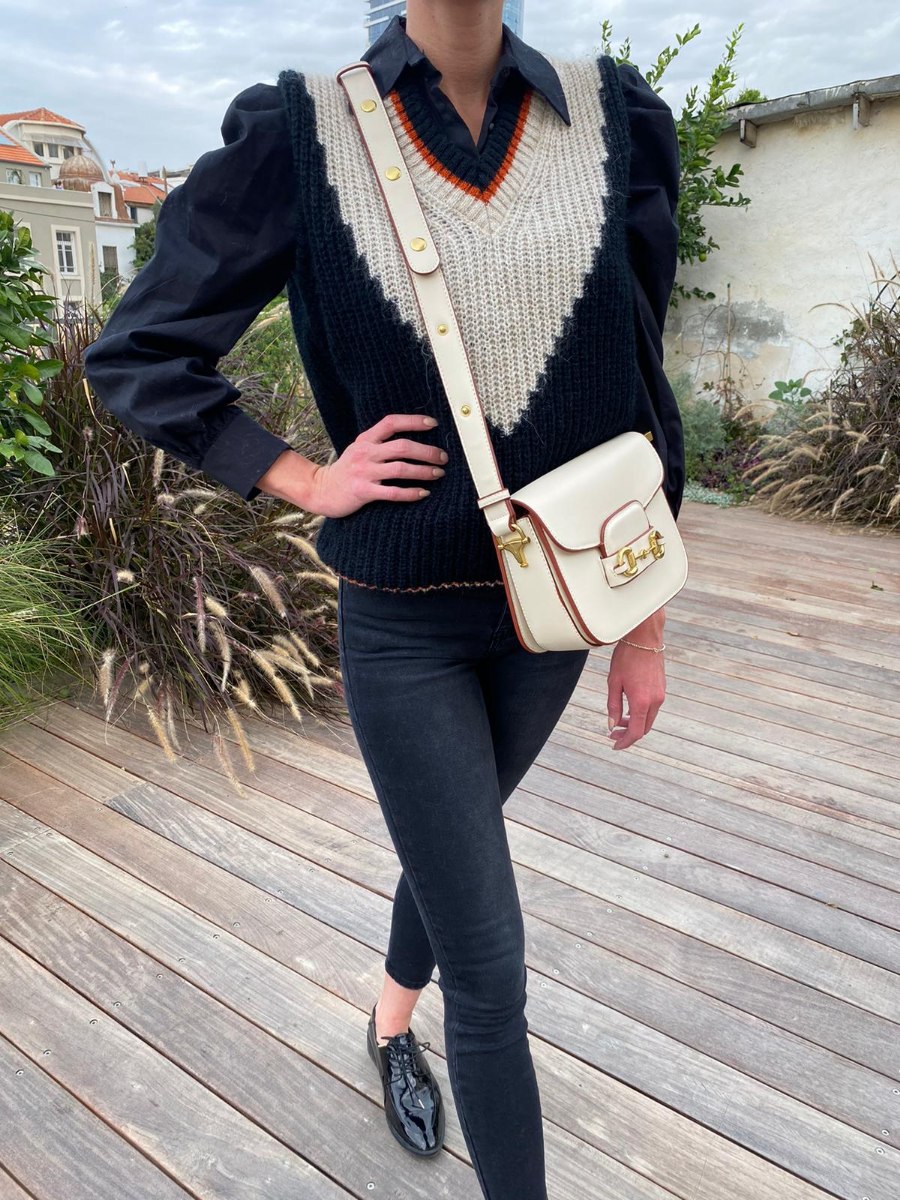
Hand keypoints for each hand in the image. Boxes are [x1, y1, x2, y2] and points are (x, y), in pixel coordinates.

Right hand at [308, 413, 447, 517]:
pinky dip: (411, 493)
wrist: (321, 490)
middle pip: (401, 447)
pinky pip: (392, 492)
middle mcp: (365, 453)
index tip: (433, 424)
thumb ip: (379, 442)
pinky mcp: (363, 492)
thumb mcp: (359, 449)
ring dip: (423, 471)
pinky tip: (424, 493)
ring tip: (438, 473)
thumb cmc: (347, 470)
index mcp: (365, 440)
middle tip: (443, 457)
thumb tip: (411, 439)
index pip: (391, 423)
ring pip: (400, 469)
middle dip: (427, 451)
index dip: (413, 421)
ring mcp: (364, 472)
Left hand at [606, 613, 666, 749]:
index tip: (614, 745)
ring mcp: (661, 695)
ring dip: (635, 724)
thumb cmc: (626, 657)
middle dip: (628, 734)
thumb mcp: (614, 682)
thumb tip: (612, 725)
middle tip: (612, 733)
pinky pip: (652, 708)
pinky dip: (641, 714)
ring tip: (619, 721)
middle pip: (644, 728)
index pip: (635, 732)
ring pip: (649, 719)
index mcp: (642, 702)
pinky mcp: (662, 688)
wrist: (644, 637)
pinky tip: (629, 709)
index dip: (625, 742)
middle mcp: (655, 701)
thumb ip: (613, 706)